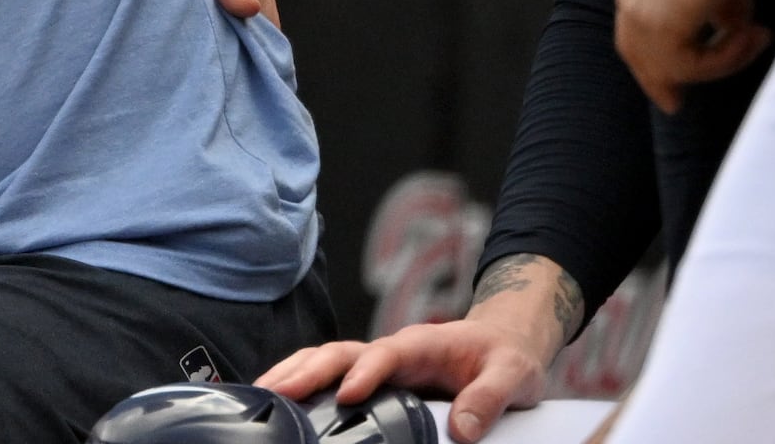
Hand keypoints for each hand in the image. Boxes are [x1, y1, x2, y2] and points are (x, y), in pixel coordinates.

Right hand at [260, 256, 572, 441]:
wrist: (502, 345)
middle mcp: (392, 351)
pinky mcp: (373, 379)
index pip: (387, 353)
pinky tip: (279, 400)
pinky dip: (301, 382)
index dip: (367, 371)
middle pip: (340, 352)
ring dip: (294, 373)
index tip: (350, 393)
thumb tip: (461, 430)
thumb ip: (488, 397)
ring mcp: (378, 364)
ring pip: (326, 361)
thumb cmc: (506, 358)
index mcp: (422, 344)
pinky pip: (330, 376)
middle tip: (277, 392)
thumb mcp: (512, 375)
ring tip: (261, 393)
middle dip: (308, 370)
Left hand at [616, 0, 773, 112]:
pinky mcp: (658, 21)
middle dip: (661, 80)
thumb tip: (732, 29)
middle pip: (636, 52)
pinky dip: (724, 59)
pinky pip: (687, 65)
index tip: (672, 88)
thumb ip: (720, 6)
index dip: (652, 60)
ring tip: (755, 37)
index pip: (634, 27)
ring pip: (666, 64)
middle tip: (677, 104)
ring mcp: (640, 4)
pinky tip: (752, 34)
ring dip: (717, 62)